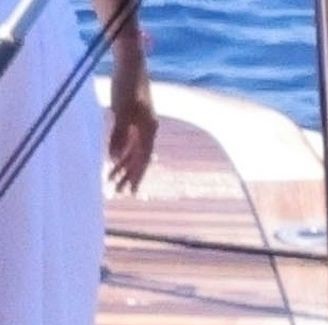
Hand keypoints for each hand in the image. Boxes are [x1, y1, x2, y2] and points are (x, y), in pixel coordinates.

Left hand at [106, 40, 156, 193]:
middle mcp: (147, 129)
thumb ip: (117, 135)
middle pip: (138, 159)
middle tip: (119, 192)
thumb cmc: (126, 85)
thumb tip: (112, 159)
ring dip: (123, 165)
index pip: (142, 160)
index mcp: (148, 130)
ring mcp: (141, 123)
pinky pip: (128, 140)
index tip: (129, 193)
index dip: (135, 177)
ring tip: (113, 179)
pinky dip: (121, 151)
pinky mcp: (133, 116)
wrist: (131, 62)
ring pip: (132, 150)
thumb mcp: (119, 110)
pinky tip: (114, 158)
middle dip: (128, 176)